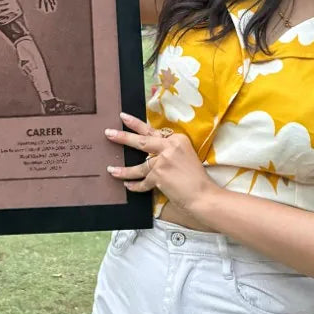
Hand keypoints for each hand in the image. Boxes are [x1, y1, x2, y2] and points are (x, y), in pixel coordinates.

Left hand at [105, 112, 220, 218]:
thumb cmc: (196, 178)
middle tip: (109, 133)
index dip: (137, 125)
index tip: (125, 118)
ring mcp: (163, 161)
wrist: (204, 195)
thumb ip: (169, 151)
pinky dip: (135, 185)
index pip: (153, 132)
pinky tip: (128, 186)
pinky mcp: (159, 176)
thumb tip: (151, 151)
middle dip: (123, 137)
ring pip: (139, 165)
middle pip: (142, 140)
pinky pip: (143, 181)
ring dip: (123, 170)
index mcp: (177, 139)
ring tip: (111, 170)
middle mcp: (170, 147)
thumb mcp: (186, 156)